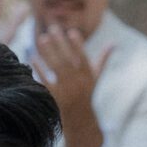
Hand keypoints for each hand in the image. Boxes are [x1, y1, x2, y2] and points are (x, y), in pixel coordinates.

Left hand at [30, 26, 110, 146]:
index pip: (83, 57)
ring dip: (48, 52)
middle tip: (51, 28)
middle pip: (67, 59)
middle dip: (60, 43)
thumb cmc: (87, 92)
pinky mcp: (55, 97)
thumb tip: (113, 44)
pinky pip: (46, 81)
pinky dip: (39, 70)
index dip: (78, 44)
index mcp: (88, 75)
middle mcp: (78, 82)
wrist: (80, 118)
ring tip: (41, 39)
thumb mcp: (96, 77)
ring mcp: (66, 89)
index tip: (71, 31)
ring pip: (56, 68)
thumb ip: (103, 59)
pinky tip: (32, 58)